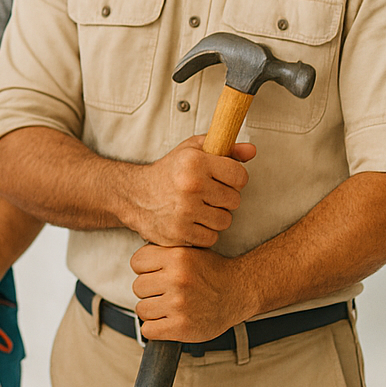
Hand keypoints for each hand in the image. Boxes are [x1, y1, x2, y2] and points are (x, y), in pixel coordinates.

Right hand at [129, 135, 255, 246]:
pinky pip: (211, 238)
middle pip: (235, 201)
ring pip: (225, 221)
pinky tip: (190, 222)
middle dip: (223, 199)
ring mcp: (184, 211)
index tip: (220, 179)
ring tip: (198, 208)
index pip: (240, 176)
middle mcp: (190, 185)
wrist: (134, 195)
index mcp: (195, 161)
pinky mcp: (179, 232)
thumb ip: (224, 147)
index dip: (233, 179)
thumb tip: (251, 150)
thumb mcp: (191, 150)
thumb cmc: (168, 172)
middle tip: (206, 195)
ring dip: (214, 218)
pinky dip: (203, 233)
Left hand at [131, 244, 252, 342]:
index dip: (145, 269)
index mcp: (177, 257)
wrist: (240, 291)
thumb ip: (162, 253)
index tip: (157, 274)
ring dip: (152, 311)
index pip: (136, 262)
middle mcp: (177, 279)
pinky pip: (148, 330)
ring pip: (141, 309)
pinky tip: (168, 322)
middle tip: (167, 293)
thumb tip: (135, 263)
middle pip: (137, 287)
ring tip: (170, 307)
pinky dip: (155, 329)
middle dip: (149, 291)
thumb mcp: (188, 251)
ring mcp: (179, 304)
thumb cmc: (211, 272)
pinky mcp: (182, 327)